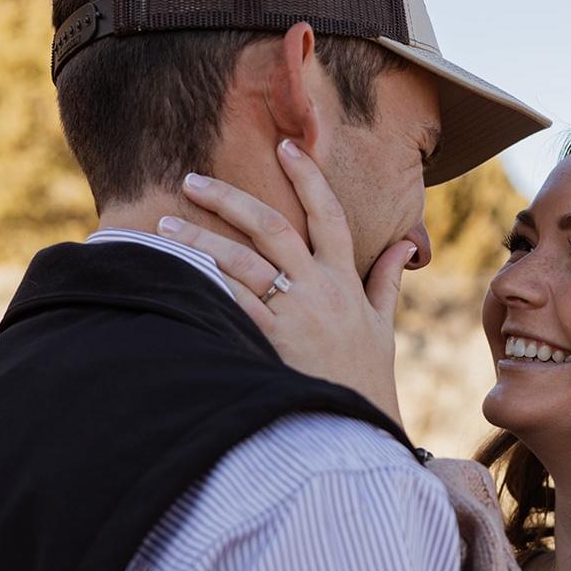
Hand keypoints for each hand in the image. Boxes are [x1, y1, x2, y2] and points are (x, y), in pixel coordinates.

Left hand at [158, 139, 415, 426]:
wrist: (358, 423)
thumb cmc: (368, 374)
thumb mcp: (383, 324)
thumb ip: (386, 279)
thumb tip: (404, 244)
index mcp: (345, 279)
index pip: (329, 213)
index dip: (307, 177)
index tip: (284, 147)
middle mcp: (319, 289)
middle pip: (272, 227)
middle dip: (229, 198)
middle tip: (192, 180)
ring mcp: (294, 314)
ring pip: (242, 261)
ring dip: (200, 239)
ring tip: (165, 225)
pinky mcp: (271, 341)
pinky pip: (233, 302)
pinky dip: (205, 284)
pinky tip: (176, 271)